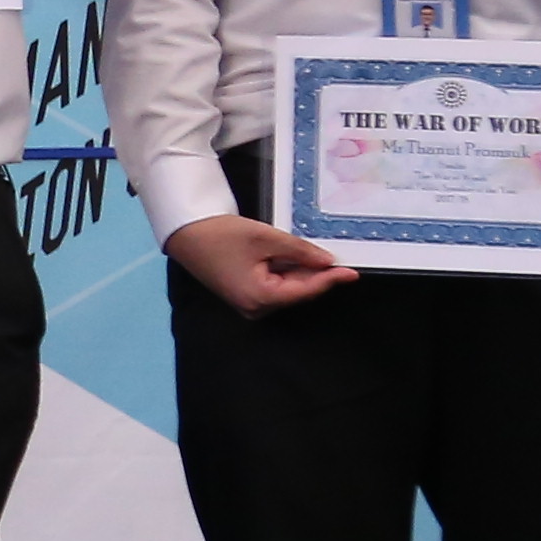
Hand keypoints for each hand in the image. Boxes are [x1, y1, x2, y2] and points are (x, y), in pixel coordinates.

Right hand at [166, 212, 356, 314]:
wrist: (187, 233)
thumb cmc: (223, 235)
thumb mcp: (266, 238)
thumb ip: (300, 252)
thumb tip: (328, 261)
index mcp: (260, 298)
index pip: (305, 291)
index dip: (330, 280)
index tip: (352, 272)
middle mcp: (255, 308)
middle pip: (296, 292)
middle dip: (317, 276)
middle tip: (338, 259)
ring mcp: (249, 304)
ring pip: (287, 289)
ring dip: (302, 272)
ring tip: (317, 255)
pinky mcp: (244, 295)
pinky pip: (274, 286)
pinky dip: (287, 272)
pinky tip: (297, 258)